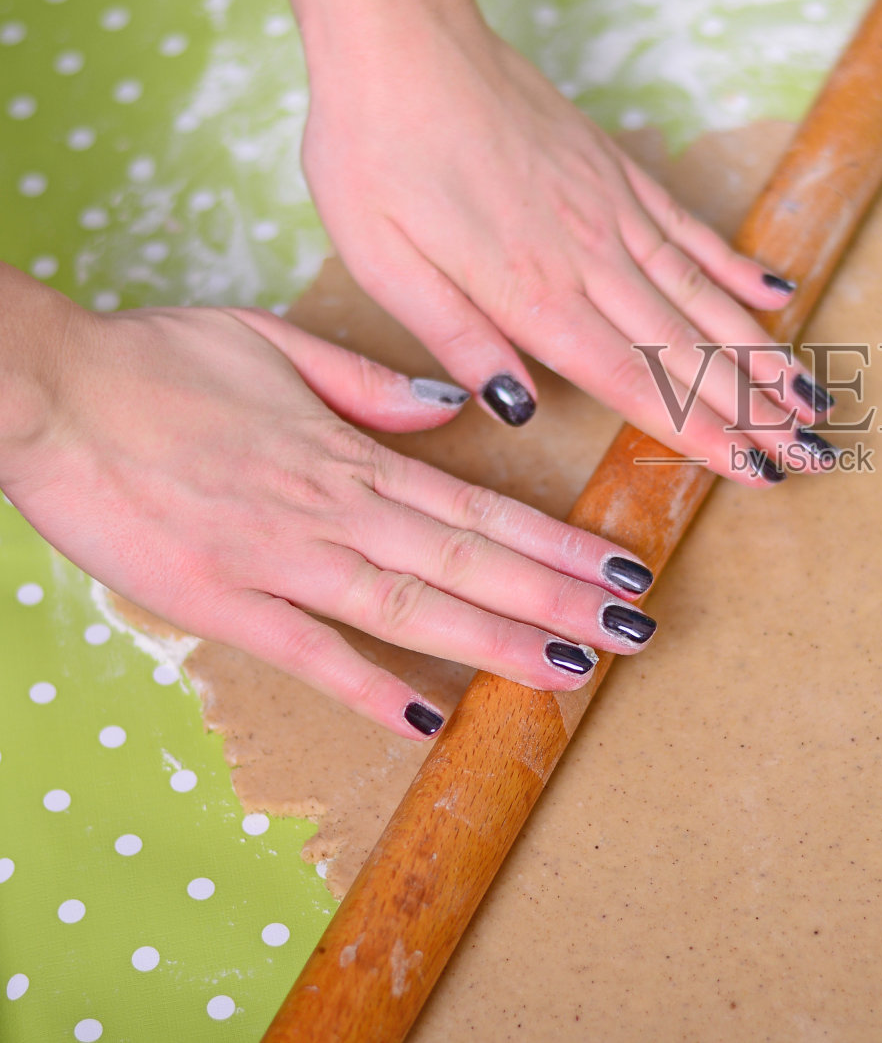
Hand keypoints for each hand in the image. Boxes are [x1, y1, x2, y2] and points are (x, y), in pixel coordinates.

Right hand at [0, 296, 663, 738]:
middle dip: (559, 600)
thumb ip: (370, 384)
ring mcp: (278, 559)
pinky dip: (371, 688)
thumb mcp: (276, 344)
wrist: (45, 389)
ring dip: (498, 643)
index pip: (481, 507)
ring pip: (412, 609)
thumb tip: (452, 409)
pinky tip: (430, 722)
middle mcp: (334, 510)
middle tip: (636, 631)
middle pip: (469, 563)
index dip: (559, 542)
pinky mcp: (218, 604)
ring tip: (574, 670)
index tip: (622, 565)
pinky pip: (309, 654)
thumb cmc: (156, 361)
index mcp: (352, 453)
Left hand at [299, 0, 836, 485]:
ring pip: (705, 296)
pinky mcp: (617, 170)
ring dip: (761, 352)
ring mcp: (613, 210)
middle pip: (687, 349)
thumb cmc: (374, 150)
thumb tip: (517, 410)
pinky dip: (738, 267)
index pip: (633, 381)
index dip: (700, 431)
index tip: (755, 468)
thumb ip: (457, 337)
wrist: (401, 34)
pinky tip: (777, 296)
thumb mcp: (382, 260)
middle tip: (812, 449)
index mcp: (530, 290)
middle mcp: (590, 256)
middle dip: (755, 408)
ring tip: (810, 395)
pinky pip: (691, 229)